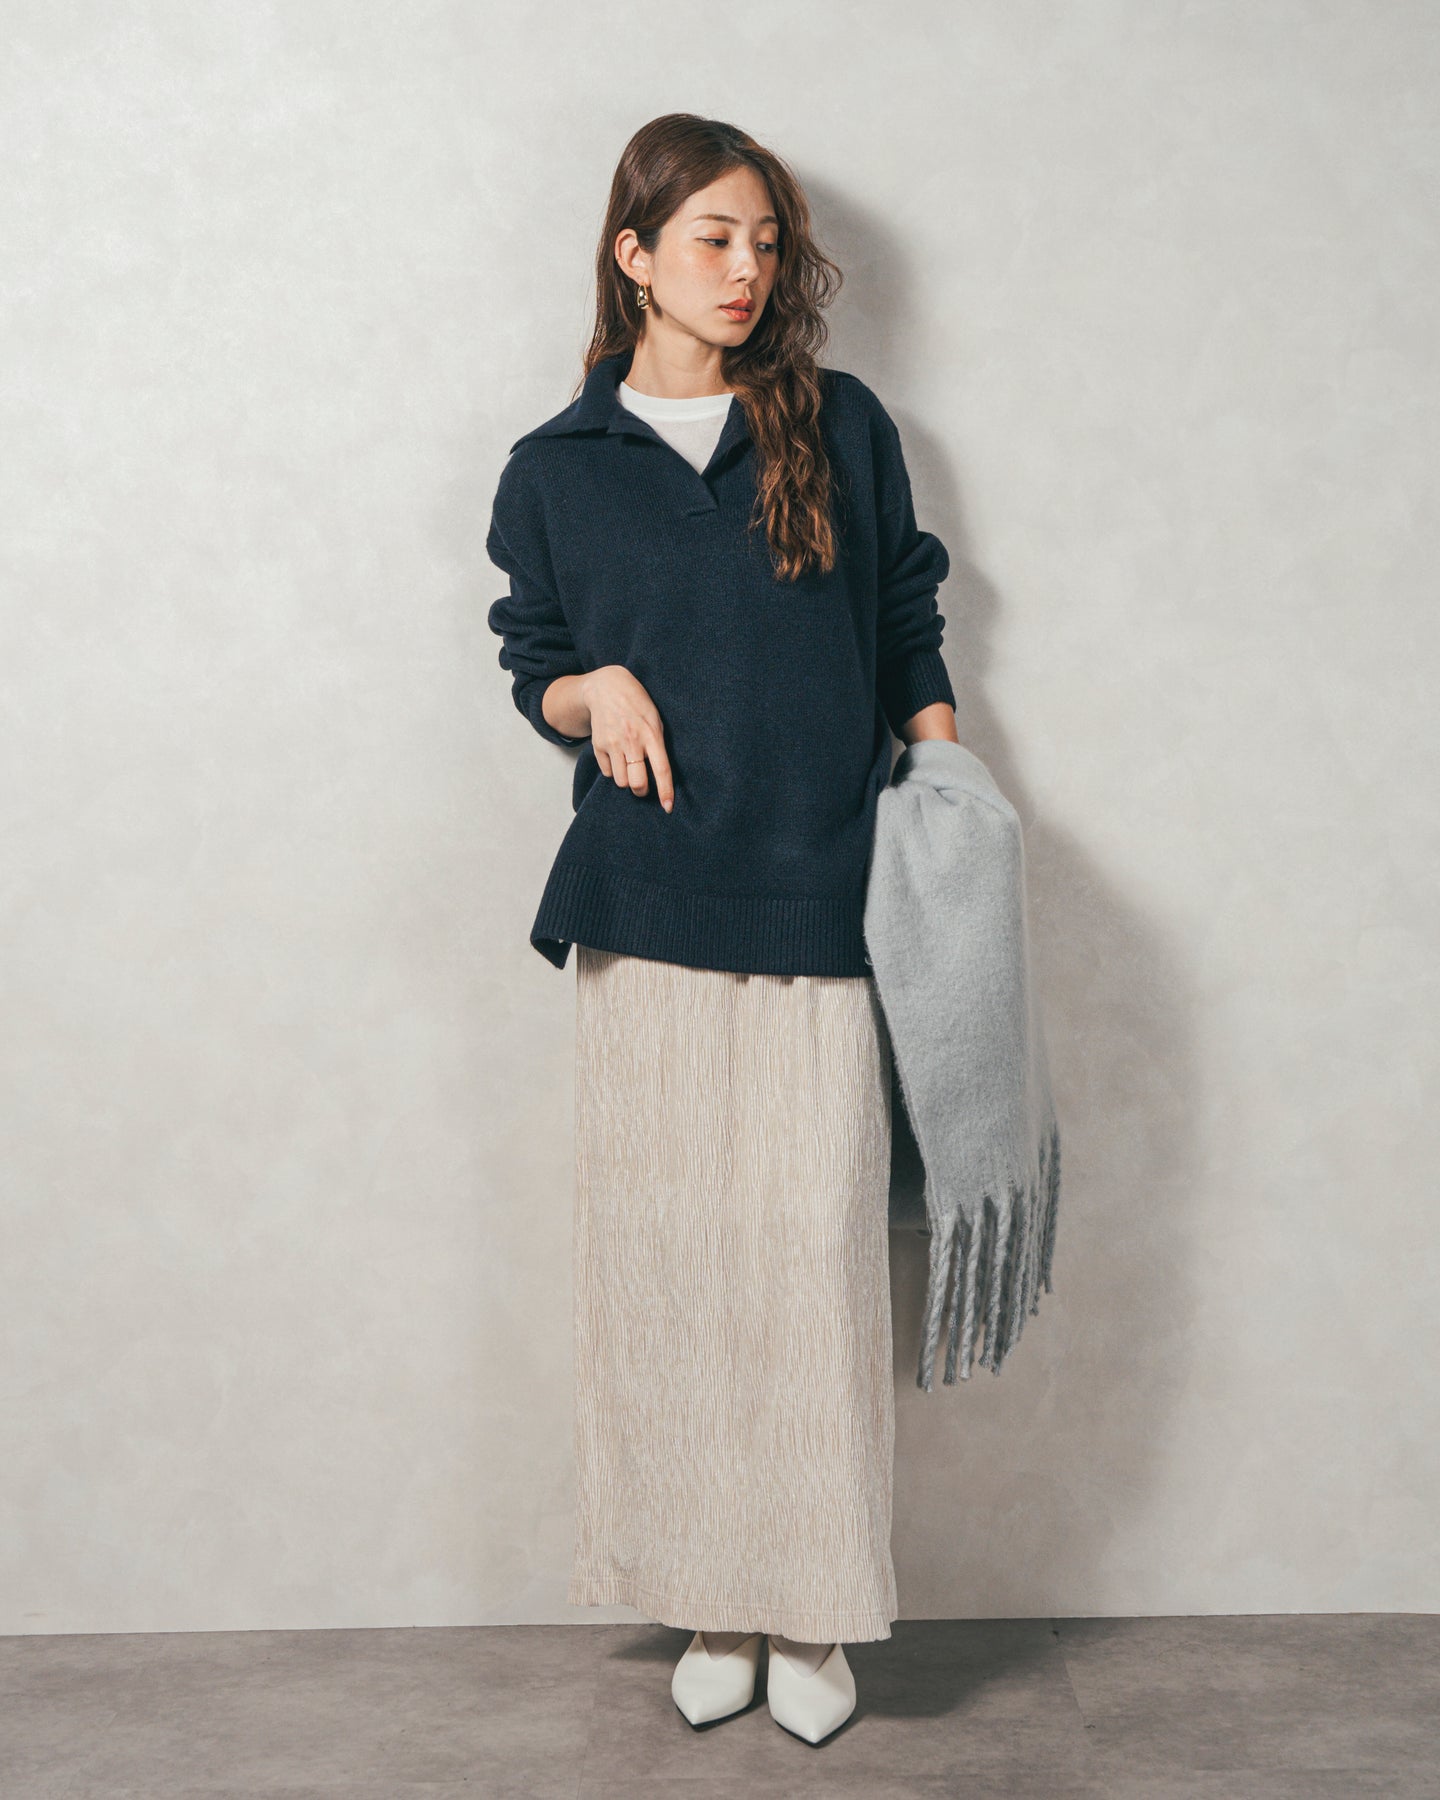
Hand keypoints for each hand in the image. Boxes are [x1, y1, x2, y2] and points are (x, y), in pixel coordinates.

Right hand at [579, 666, 674, 812]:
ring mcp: (613, 744)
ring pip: (621, 782)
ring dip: (626, 780)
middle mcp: (632, 741)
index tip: (668, 807)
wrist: (606, 688)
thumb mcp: (655, 720)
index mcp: (651, 734)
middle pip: (637, 783)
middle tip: (643, 785)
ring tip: (629, 765)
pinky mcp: (598, 745)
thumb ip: (658, 745)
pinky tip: (617, 757)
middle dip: (641, 790)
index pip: (661, 769)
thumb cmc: (637, 705)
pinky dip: (613, 771)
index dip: (665, 791)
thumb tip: (659, 775)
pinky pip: (607, 773)